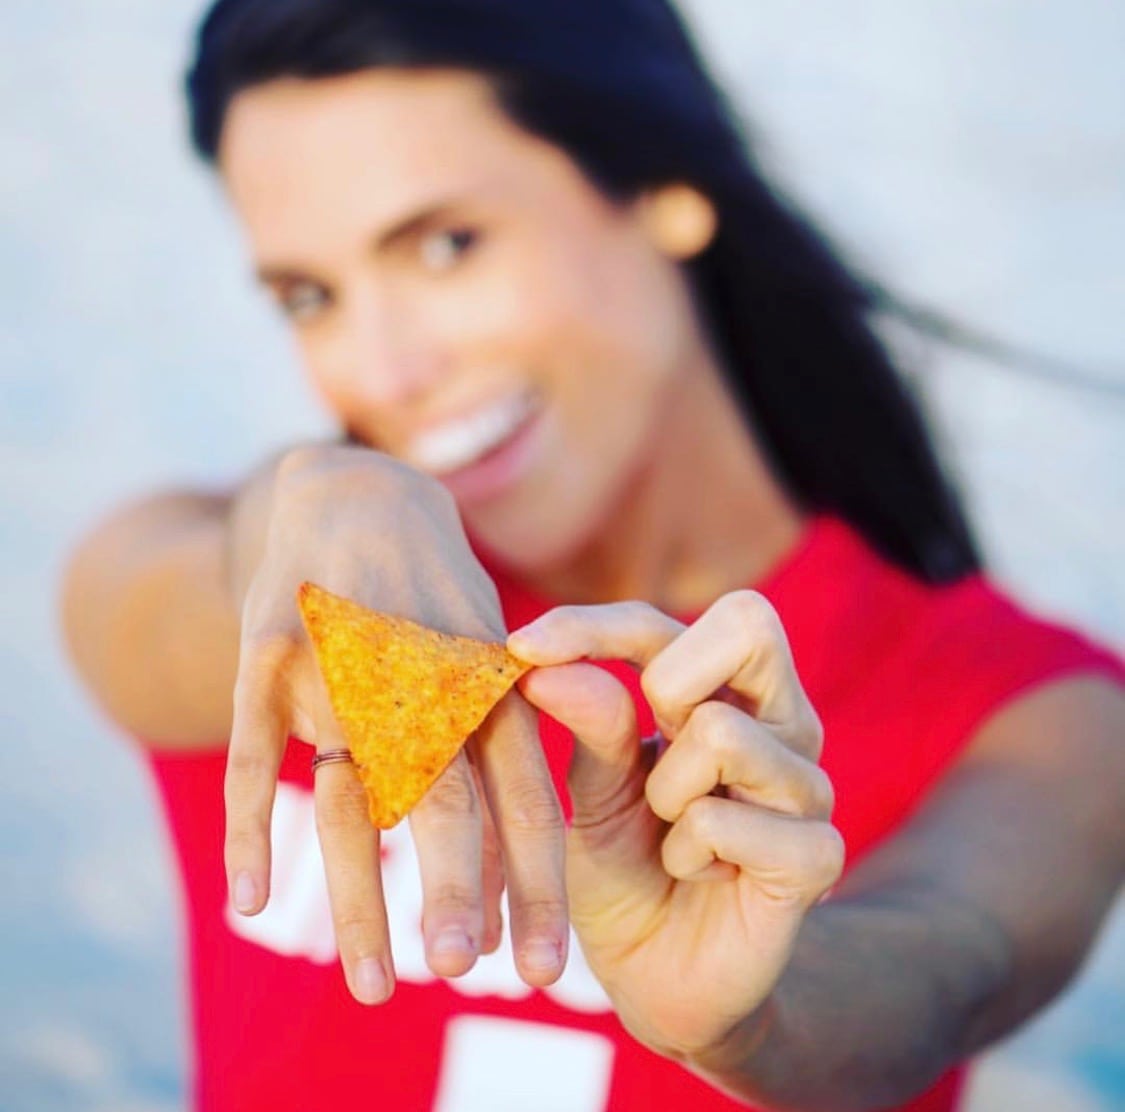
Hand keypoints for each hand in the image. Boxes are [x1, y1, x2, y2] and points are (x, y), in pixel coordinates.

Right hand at [224, 444, 566, 1003]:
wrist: (357, 495)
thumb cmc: (437, 606)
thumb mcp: (488, 657)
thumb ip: (499, 763)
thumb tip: (511, 888)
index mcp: (490, 678)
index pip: (526, 796)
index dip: (539, 884)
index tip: (547, 970)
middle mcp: (421, 673)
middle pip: (445, 798)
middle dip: (458, 890)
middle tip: (467, 975)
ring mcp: (340, 664)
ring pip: (351, 797)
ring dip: (361, 895)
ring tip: (374, 986)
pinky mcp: (267, 654)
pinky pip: (254, 754)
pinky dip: (252, 829)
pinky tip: (252, 901)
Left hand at [508, 592, 842, 1062]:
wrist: (659, 978)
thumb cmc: (627, 868)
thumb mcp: (595, 793)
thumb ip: (589, 727)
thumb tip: (544, 663)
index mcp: (724, 692)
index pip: (666, 622)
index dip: (592, 627)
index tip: (522, 650)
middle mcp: (779, 721)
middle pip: (750, 623)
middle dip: (667, 685)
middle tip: (644, 760)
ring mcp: (805, 783)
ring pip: (721, 733)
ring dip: (665, 796)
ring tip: (670, 835)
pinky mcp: (816, 853)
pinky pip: (727, 819)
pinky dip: (688, 853)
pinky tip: (698, 874)